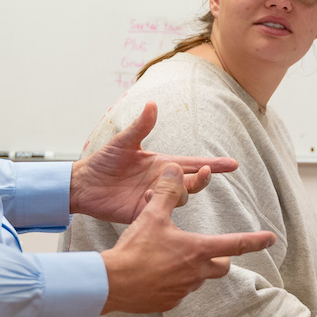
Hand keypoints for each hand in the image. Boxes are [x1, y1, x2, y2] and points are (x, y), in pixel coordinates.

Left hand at [71, 101, 237, 223]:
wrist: (83, 184)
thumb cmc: (104, 160)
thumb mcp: (123, 142)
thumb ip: (140, 126)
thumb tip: (152, 104)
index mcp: (163, 163)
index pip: (194, 163)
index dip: (214, 164)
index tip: (233, 164)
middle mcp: (163, 181)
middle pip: (194, 183)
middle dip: (203, 178)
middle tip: (204, 172)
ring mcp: (155, 197)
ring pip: (181, 198)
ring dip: (176, 191)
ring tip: (155, 185)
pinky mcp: (144, 212)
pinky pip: (160, 212)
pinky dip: (159, 205)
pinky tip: (147, 197)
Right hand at [98, 164, 274, 313]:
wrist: (111, 283)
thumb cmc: (134, 250)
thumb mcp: (152, 215)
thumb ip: (167, 192)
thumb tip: (175, 169)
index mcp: (197, 250)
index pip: (235, 244)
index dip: (255, 241)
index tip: (271, 239)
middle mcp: (196, 274)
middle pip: (221, 266)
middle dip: (221, 257)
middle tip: (213, 250)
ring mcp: (183, 291)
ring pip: (198, 278)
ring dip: (193, 268)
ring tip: (172, 257)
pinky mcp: (169, 303)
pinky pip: (179, 291)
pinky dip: (174, 281)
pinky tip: (157, 274)